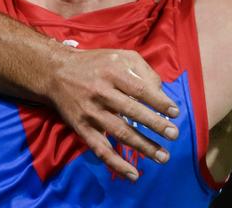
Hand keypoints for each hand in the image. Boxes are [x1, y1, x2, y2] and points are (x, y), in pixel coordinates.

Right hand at [47, 47, 179, 180]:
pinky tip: (133, 175)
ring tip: (163, 156)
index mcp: (112, 71)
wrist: (56, 72)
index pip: (140, 89)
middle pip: (132, 111)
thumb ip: (143, 70)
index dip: (159, 102)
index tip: (175, 113)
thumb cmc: (96, 64)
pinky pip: (100, 149)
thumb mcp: (120, 56)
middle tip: (174, 134)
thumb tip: (161, 93)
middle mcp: (101, 92)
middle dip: (155, 125)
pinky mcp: (81, 128)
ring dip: (143, 146)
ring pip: (119, 132)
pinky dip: (116, 163)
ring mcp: (90, 112)